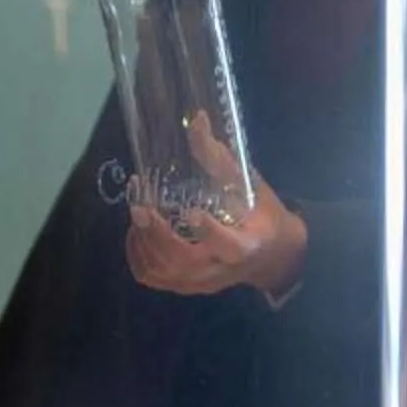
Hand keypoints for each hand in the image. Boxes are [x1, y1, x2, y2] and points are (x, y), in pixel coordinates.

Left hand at [123, 118, 308, 301]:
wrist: (270, 255)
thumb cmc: (260, 214)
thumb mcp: (249, 185)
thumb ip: (220, 159)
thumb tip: (196, 120)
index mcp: (247, 244)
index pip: (229, 245)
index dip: (209, 232)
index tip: (191, 212)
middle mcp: (221, 269)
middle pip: (184, 262)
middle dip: (158, 236)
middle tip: (141, 208)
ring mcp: (201, 282)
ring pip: (164, 272)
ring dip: (143, 242)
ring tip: (138, 212)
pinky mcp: (185, 286)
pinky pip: (152, 278)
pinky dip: (136, 256)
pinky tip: (135, 233)